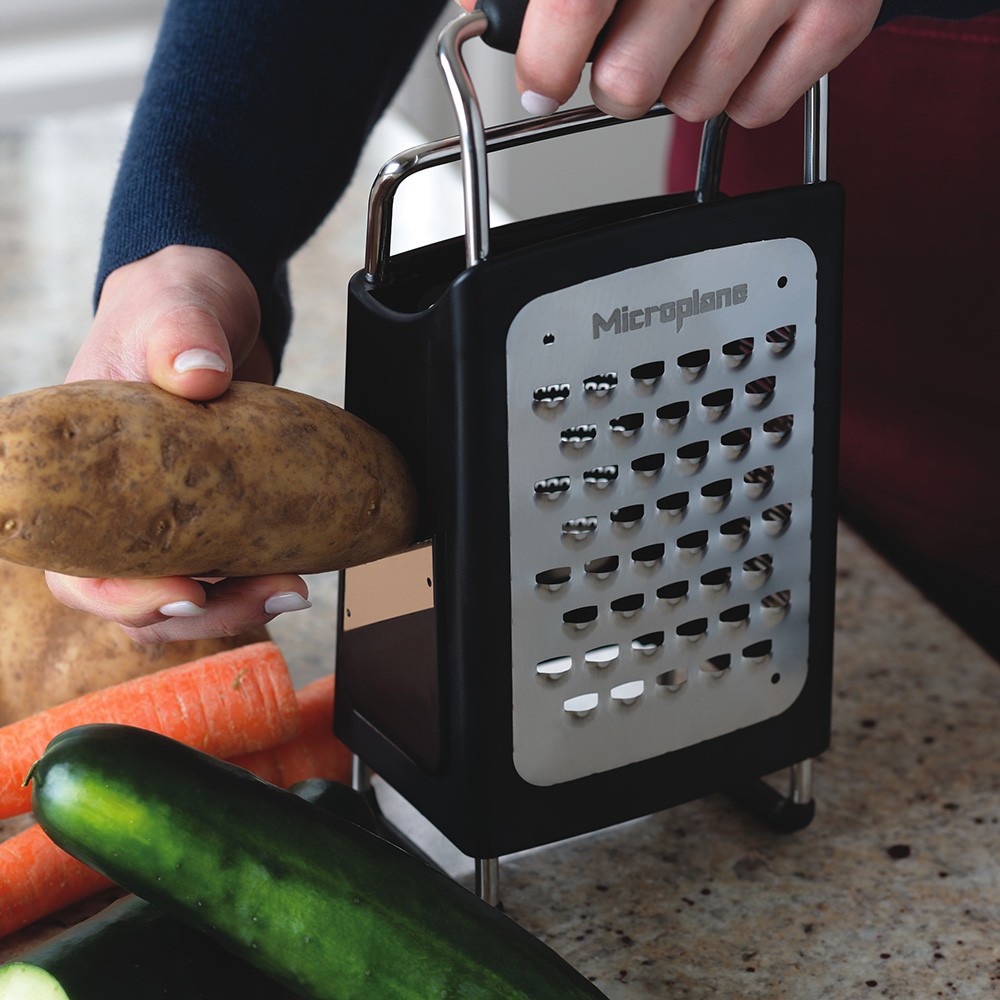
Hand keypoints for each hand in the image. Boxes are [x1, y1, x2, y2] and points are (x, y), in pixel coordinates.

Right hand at [46, 245, 311, 642]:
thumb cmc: (173, 304)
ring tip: (291, 590)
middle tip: (267, 594)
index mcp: (72, 473)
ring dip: (237, 605)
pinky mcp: (212, 516)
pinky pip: (227, 567)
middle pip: (136, 597)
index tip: (183, 592)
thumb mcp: (172, 304)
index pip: (73, 566)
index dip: (120, 598)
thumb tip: (198, 372)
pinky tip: (297, 573)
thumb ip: (179, 332)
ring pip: (187, 595)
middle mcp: (113, 507)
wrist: (219, 308)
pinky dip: (258, 579)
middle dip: (201, 613)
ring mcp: (164, 516)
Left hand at [463, 0, 880, 127]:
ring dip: (679, 83)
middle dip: (616, 81)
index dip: (548, 59)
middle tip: (623, 57)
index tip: (540, 84)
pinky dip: (739, 92)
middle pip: (633, 80)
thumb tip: (494, 10)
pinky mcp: (842, 4)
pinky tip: (735, 45)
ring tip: (688, 37)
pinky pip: (760, 106)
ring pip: (695, 102)